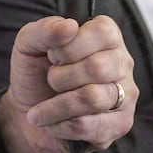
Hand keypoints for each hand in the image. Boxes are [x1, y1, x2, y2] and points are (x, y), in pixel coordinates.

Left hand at [0, 16, 136, 152]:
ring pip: (92, 98)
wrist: (26, 115)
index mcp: (105, 36)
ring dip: (56, 105)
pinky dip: (60, 125)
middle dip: (59, 77)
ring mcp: (125, 95)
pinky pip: (89, 126)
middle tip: (49, 81)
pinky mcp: (120, 124)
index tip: (52, 56)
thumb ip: (45, 30)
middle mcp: (122, 63)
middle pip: (97, 67)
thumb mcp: (28, 45)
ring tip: (43, 107)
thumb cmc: (35, 75)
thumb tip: (69, 26)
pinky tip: (55, 122)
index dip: (69, 47)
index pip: (102, 32)